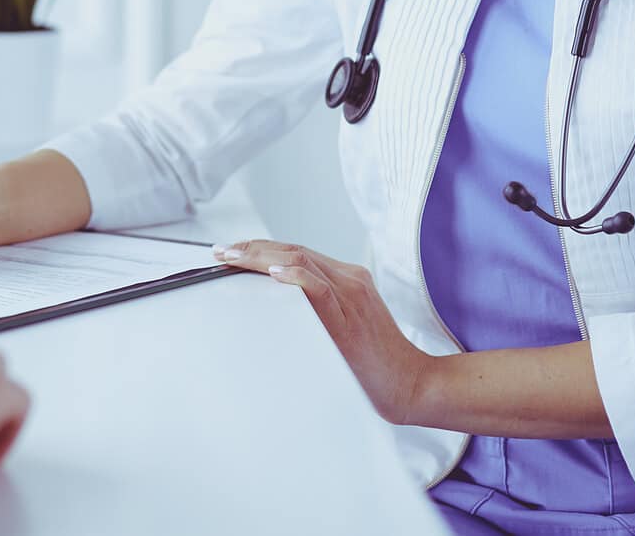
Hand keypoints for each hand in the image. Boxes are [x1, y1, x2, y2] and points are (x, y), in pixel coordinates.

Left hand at [214, 240, 432, 424]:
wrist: (412, 385)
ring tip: (232, 258)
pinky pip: (321, 288)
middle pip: (295, 250)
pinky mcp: (352, 318)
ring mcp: (353, 296)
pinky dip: (296, 277)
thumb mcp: (345, 328)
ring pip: (302, 261)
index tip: (233, 252)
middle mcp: (351, 281)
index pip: (298, 252)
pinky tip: (273, 274)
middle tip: (222, 251)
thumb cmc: (376, 365)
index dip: (262, 248)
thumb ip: (317, 311)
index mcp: (349, 280)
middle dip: (253, 248)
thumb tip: (276, 308)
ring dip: (261, 257)